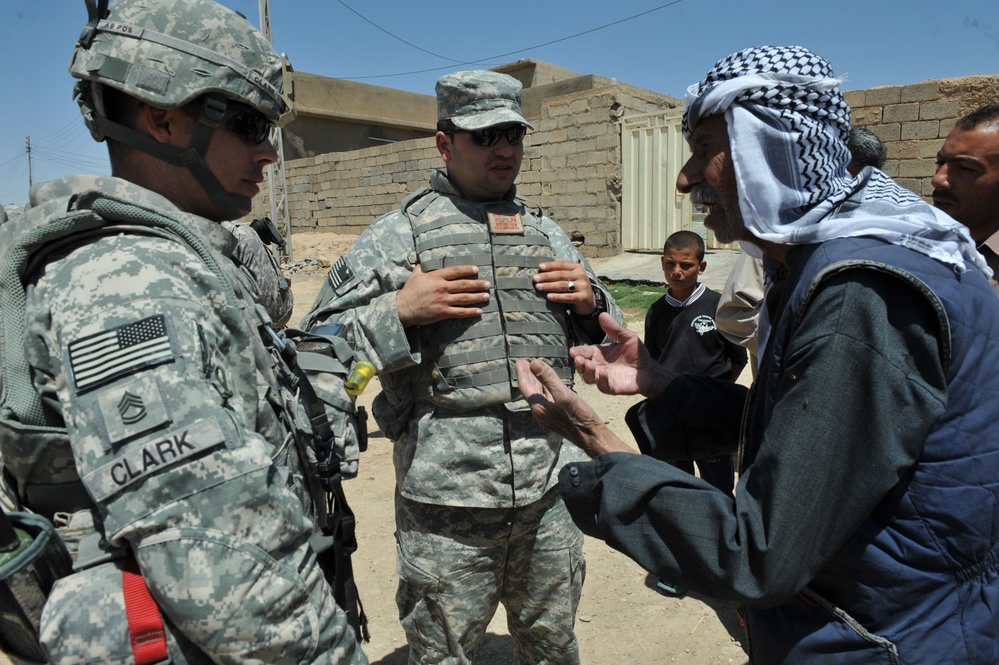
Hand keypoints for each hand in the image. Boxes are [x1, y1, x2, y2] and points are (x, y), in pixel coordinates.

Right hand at [396, 263, 490, 326]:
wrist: (402, 308)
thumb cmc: (408, 291)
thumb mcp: (414, 275)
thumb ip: (421, 268)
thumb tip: (423, 261)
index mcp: (436, 277)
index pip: (455, 271)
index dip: (467, 270)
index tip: (476, 269)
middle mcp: (442, 287)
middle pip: (464, 285)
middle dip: (478, 284)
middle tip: (488, 285)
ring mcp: (443, 300)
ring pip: (464, 298)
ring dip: (477, 297)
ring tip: (486, 296)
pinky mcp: (442, 312)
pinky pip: (459, 312)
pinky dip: (470, 312)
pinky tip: (478, 311)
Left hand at [516, 359, 634, 457]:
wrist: (592, 437)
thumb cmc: (580, 417)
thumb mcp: (564, 395)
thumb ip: (548, 379)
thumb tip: (533, 363)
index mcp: (539, 407)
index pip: (525, 386)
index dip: (522, 373)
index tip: (520, 361)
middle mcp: (540, 412)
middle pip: (530, 391)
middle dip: (527, 376)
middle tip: (524, 363)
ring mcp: (548, 415)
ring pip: (538, 395)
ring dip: (535, 382)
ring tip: (534, 371)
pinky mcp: (556, 416)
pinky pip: (546, 399)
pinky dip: (545, 389)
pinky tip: (549, 386)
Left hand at [534, 261, 596, 315]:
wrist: (589, 301)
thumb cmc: (576, 287)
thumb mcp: (571, 277)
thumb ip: (560, 273)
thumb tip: (541, 271)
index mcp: (577, 268)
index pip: (562, 264)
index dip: (550, 265)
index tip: (540, 267)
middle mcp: (581, 275)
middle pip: (561, 275)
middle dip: (546, 277)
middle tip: (535, 279)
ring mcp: (583, 286)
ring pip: (563, 285)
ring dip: (549, 286)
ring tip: (538, 287)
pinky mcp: (582, 297)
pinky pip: (567, 297)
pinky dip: (557, 297)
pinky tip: (549, 296)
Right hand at [570, 313, 677, 396]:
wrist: (649, 370)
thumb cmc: (637, 354)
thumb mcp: (627, 337)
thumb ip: (614, 329)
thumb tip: (602, 314)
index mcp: (599, 353)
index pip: (584, 352)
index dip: (578, 351)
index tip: (573, 351)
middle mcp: (598, 366)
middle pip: (583, 366)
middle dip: (579, 363)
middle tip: (578, 359)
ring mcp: (603, 377)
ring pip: (589, 377)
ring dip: (587, 372)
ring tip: (588, 365)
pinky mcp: (611, 387)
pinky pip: (603, 386)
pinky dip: (601, 381)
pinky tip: (602, 374)